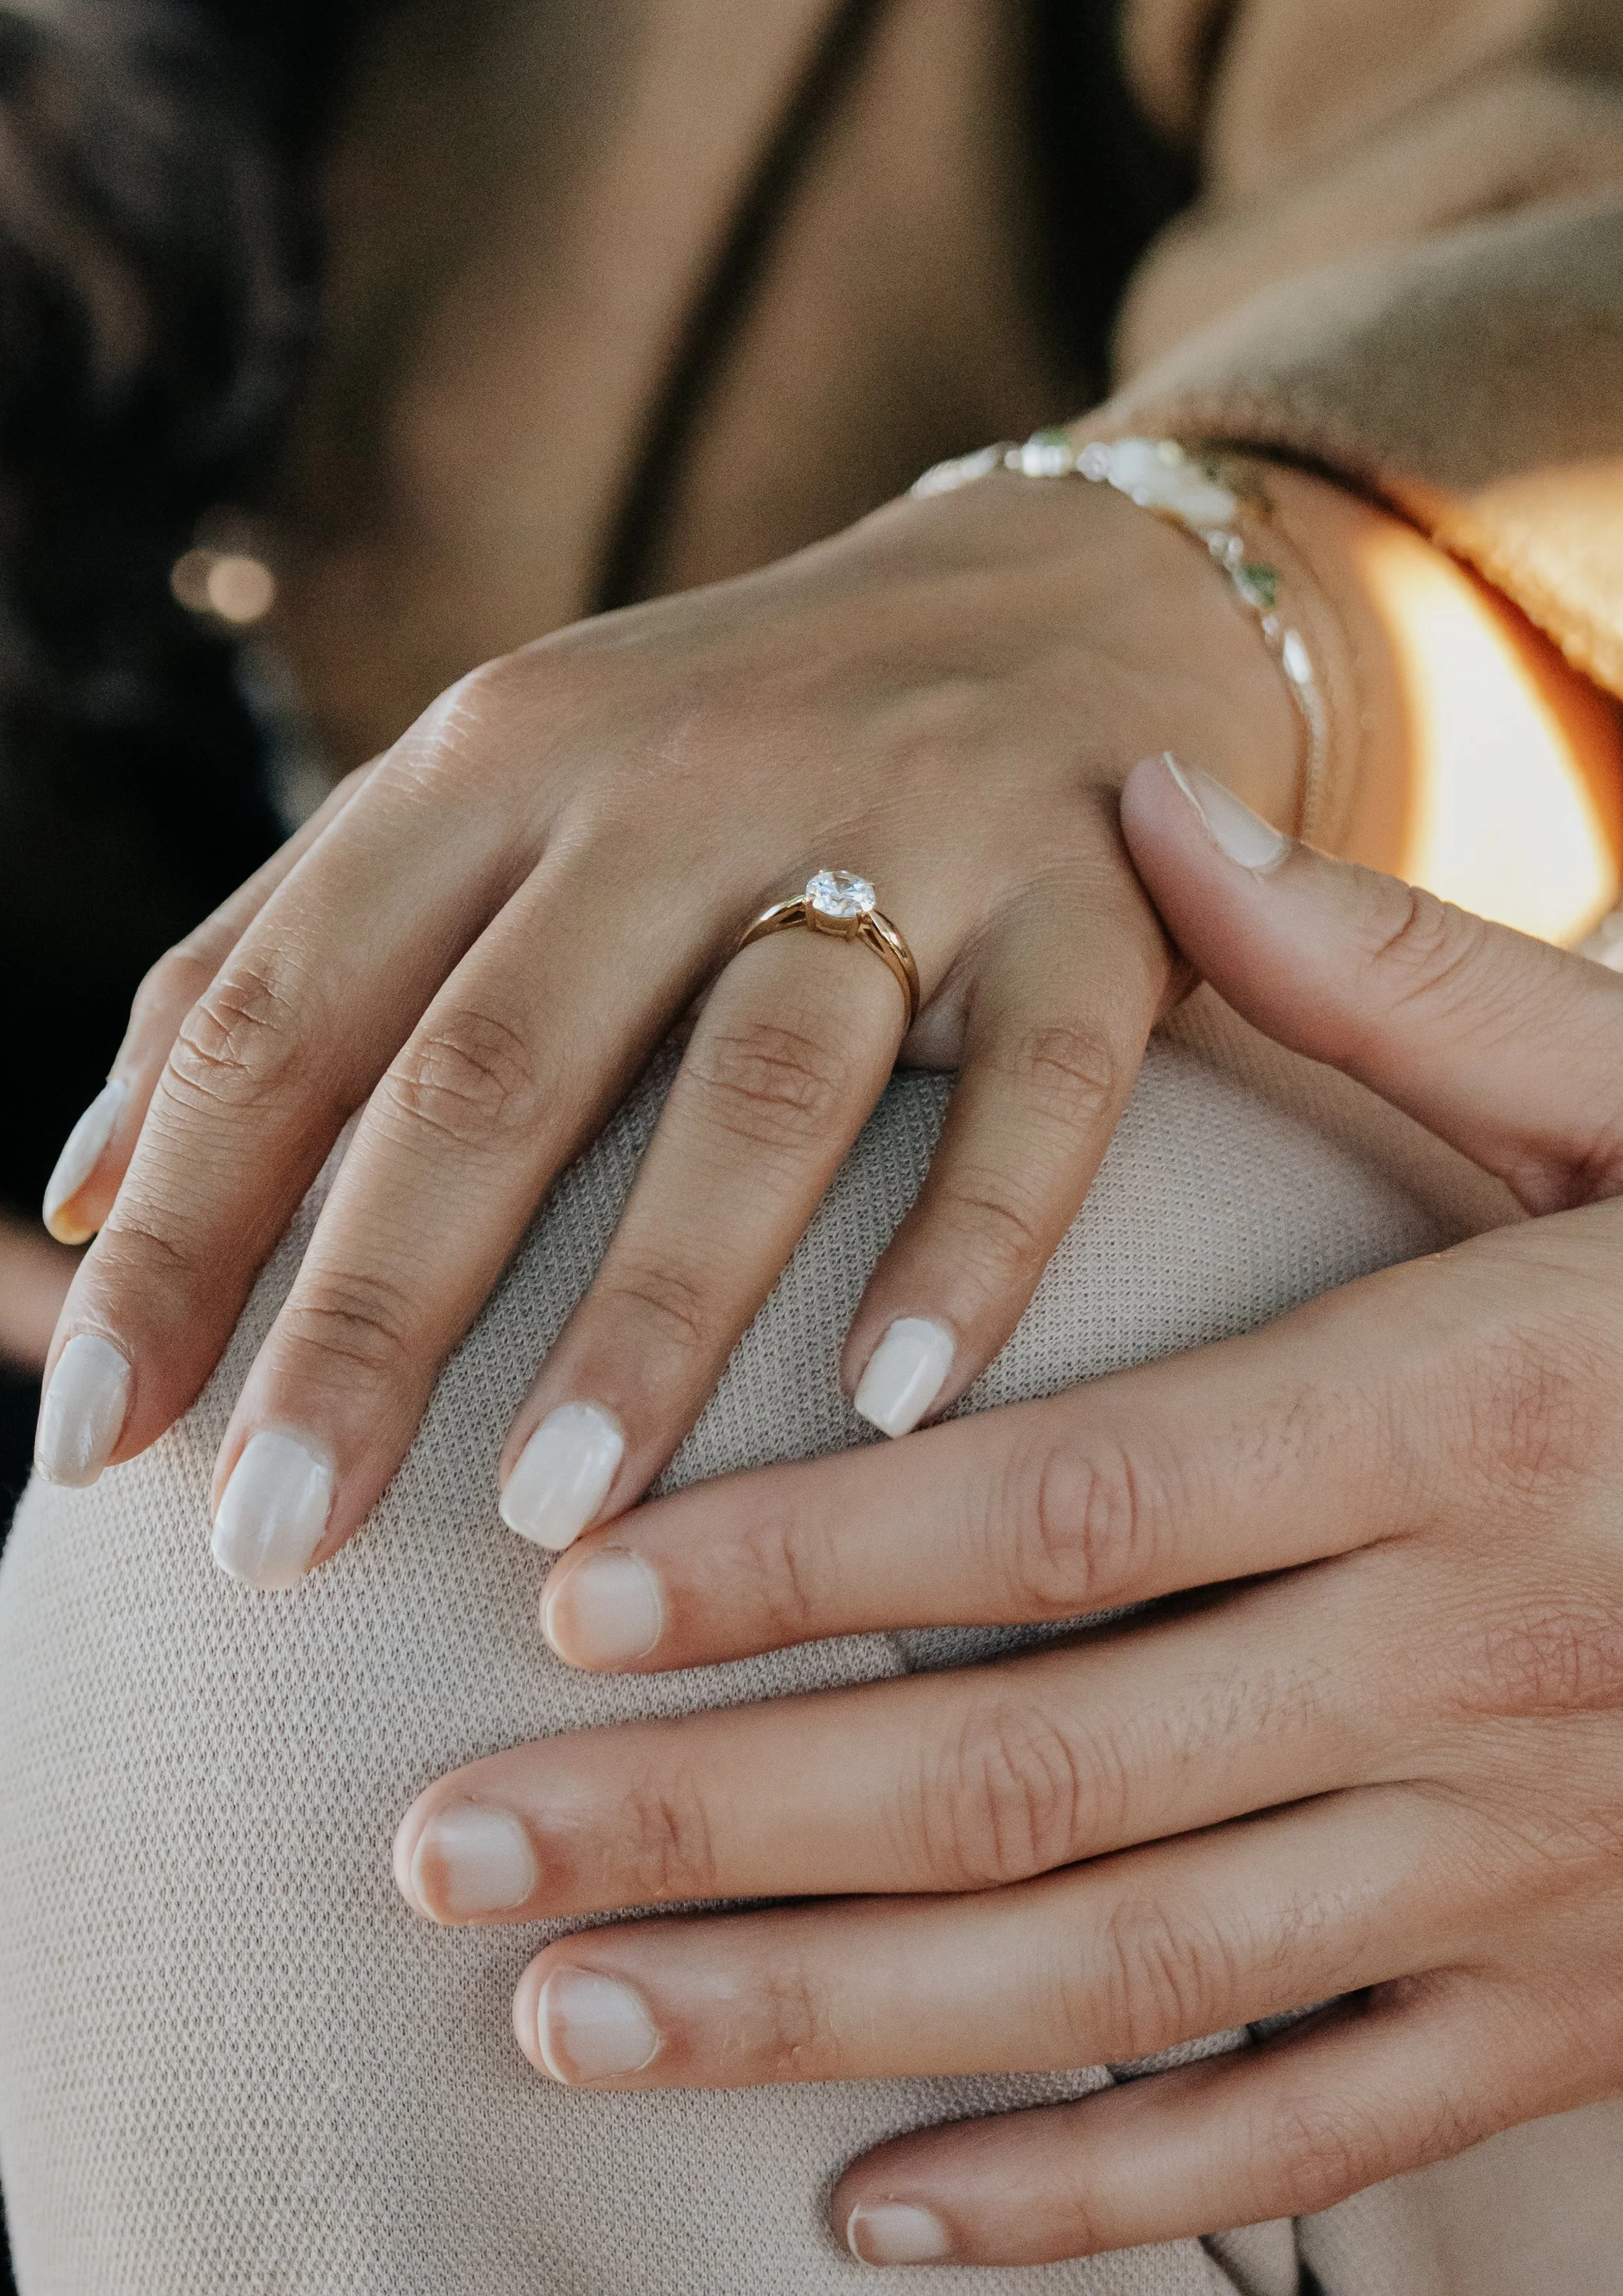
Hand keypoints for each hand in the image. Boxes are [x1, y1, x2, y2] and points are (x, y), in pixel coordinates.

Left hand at [33, 465, 1326, 1566]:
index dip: (179, 1233)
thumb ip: (284, 963)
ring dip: (648, 1311)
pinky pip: (1034, 1092)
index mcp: (498, 756)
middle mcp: (681, 773)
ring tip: (549, 1518)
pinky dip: (967, 1244)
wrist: (1064, 597)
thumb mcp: (489, 802)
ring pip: (751, 1087)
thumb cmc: (731, 750)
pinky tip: (892, 1408)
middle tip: (271, 1549)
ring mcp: (903, 825)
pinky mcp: (1097, 895)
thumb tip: (80, 1197)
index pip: (286, 1007)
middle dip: (369, 1318)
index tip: (93, 1454)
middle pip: (493, 1064)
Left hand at [393, 758, 1622, 2267]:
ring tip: (570, 2012)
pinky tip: (873, 2206)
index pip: (1058, 1518)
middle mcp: (1474, 1665)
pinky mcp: (1579, 2004)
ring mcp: (1527, 1870)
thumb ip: (1396, 971)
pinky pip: (1302, 2132)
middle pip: (1024, 1774)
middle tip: (446, 1853)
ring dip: (820, 2012)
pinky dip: (1086, 2189)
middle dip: (708, 1821)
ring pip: (1115, 1977)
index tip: (559, 1608)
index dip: (795, 1571)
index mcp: (1471, 1419)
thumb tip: (1145, 804)